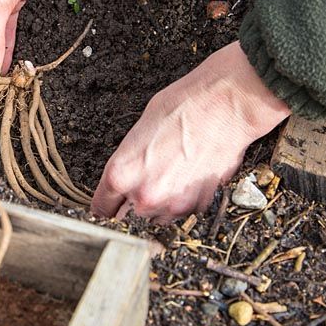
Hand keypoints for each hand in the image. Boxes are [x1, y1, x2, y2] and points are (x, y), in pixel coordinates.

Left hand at [91, 42, 290, 222]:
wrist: (224, 106)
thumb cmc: (181, 108)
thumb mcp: (137, 131)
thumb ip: (127, 165)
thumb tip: (124, 182)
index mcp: (121, 175)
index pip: (101, 209)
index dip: (105, 206)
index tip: (109, 206)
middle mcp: (144, 196)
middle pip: (128, 218)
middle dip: (132, 206)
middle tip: (143, 186)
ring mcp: (173, 204)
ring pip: (156, 219)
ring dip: (158, 206)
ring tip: (169, 178)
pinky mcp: (198, 206)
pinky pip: (182, 214)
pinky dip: (183, 203)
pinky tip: (188, 178)